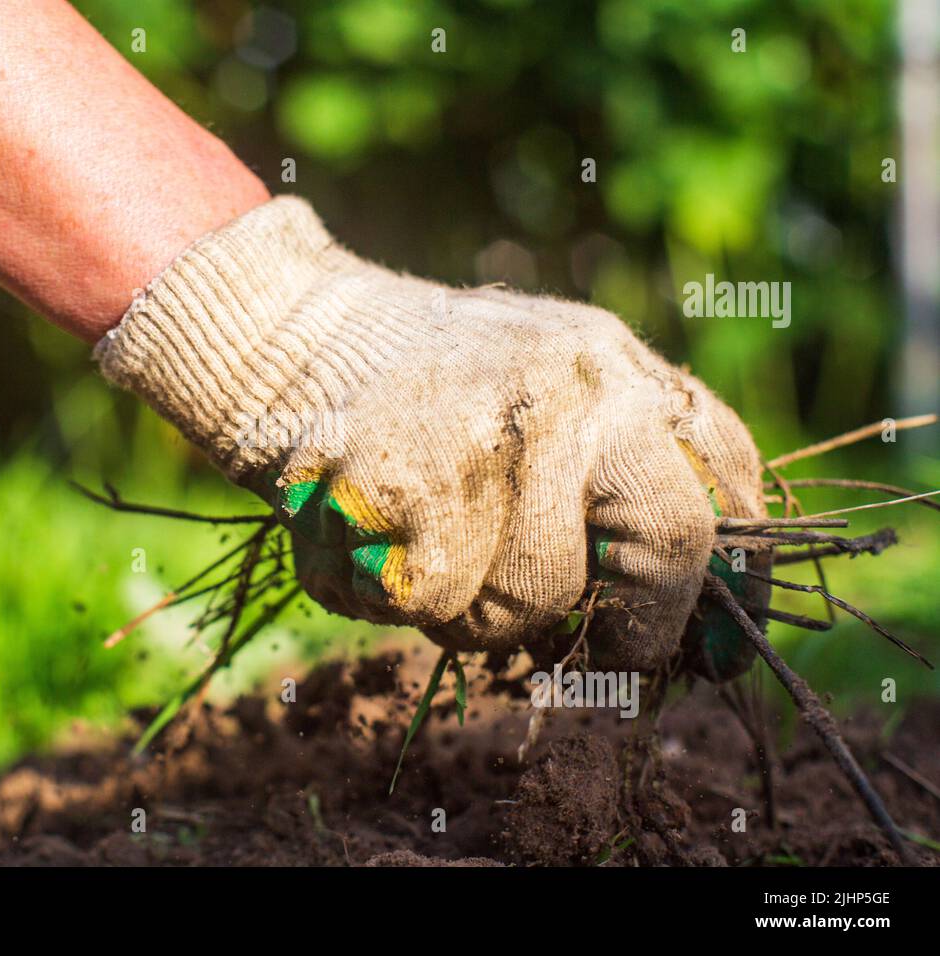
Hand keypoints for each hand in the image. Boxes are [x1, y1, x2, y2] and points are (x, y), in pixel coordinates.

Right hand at [97, 197, 769, 674]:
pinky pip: (435, 602)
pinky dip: (400, 599)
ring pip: (531, 598)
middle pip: (668, 542)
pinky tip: (377, 545)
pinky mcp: (403, 489)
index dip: (725, 582)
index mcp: (618, 366)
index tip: (703, 647)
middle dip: (638, 627)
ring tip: (434, 555)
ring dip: (481, 610)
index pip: (723, 483)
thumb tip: (694, 611)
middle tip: (604, 656)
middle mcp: (574, 389)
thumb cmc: (432, 390)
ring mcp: (489, 437)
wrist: (295, 336)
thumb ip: (622, 461)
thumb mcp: (549, 383)